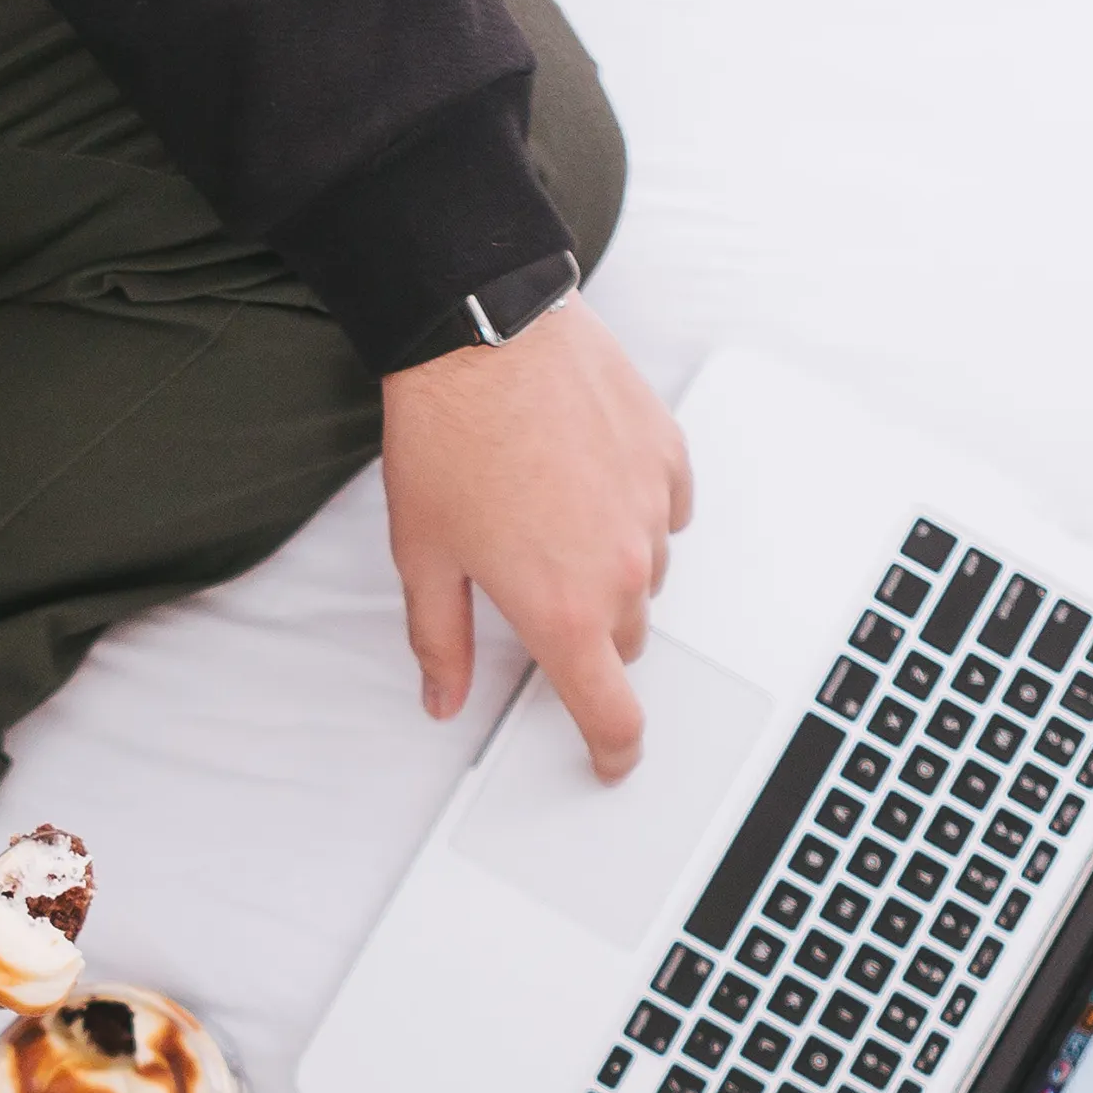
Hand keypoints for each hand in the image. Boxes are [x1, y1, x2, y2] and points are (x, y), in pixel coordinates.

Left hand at [382, 293, 692, 779]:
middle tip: (536, 585)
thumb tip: (442, 696)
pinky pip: (665, 508)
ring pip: (646, 574)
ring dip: (610, 565)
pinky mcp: (668, 459)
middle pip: (624, 639)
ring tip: (549, 511)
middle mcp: (621, 572)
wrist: (483, 333)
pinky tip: (583, 473)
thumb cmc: (449, 435)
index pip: (611, 714)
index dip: (613, 751)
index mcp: (561, 612)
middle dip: (587, 630)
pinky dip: (633, 506)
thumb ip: (440, 640)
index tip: (611, 759)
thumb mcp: (424, 553)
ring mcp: (654, 514)